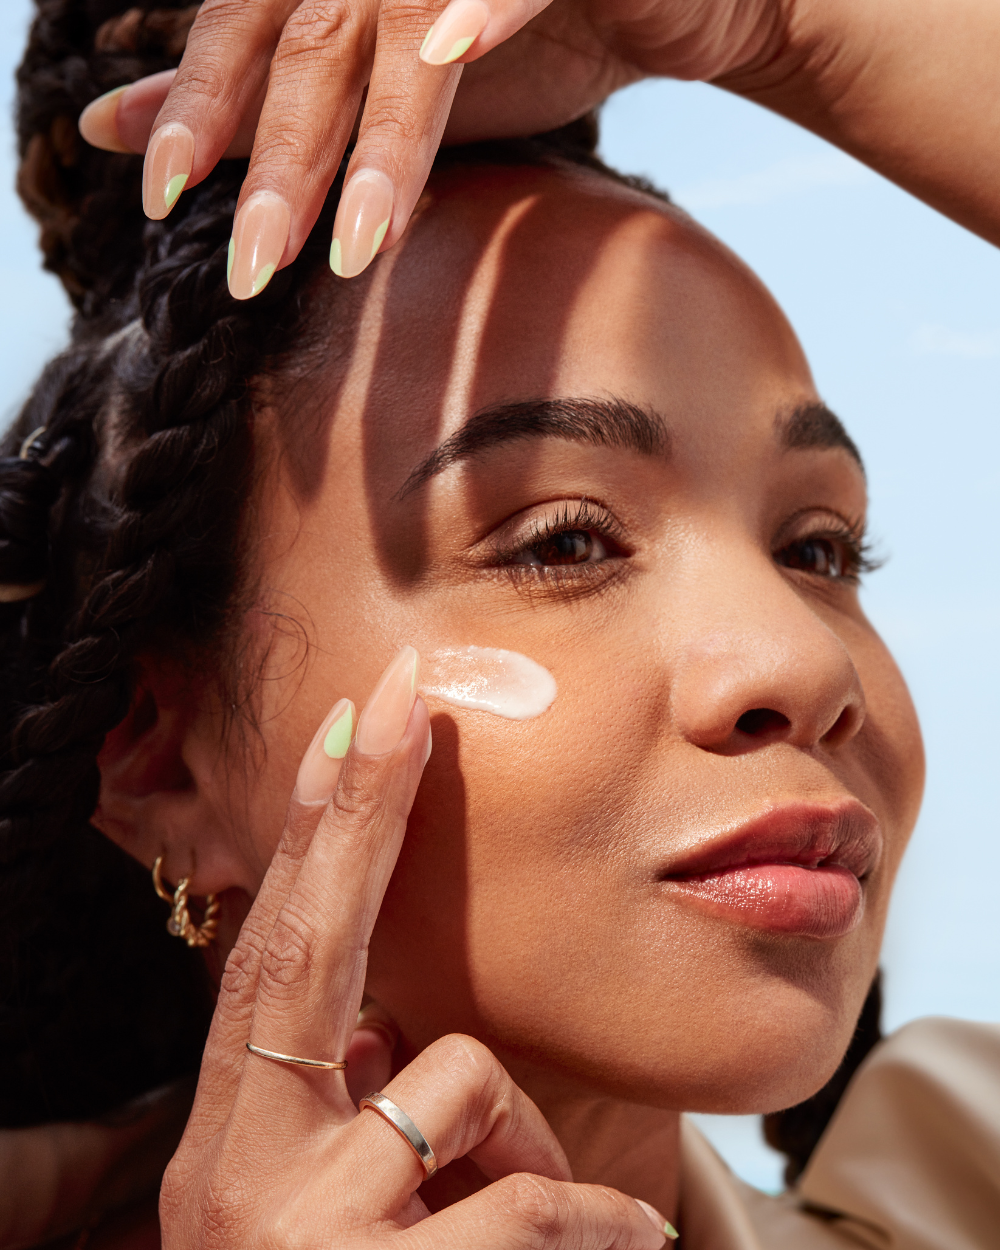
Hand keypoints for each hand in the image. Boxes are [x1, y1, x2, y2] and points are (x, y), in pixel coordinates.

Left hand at [78, 0, 782, 291]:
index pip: (242, 34)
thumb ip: (245, 104)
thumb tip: (105, 126)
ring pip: (397, 31)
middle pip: (309, 46)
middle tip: (254, 265)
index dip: (199, 107)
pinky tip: (448, 53)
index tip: (162, 196)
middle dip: (280, 161)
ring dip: (379, 137)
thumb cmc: (501, 37)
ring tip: (355, 243)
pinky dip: (485, 7)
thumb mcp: (361, 86)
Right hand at [160, 644, 668, 1248]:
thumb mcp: (319, 1216)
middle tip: (400, 698)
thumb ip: (348, 1119)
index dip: (317, 835)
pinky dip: (592, 1219)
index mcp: (232, 1147)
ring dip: (518, 1144)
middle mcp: (244, 1176)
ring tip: (506, 1228)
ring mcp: (317, 1234)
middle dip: (360, 812)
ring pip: (467, 1087)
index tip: (358, 722)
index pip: (276, 955)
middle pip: (313, 953)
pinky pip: (546, 1199)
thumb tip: (389, 1034)